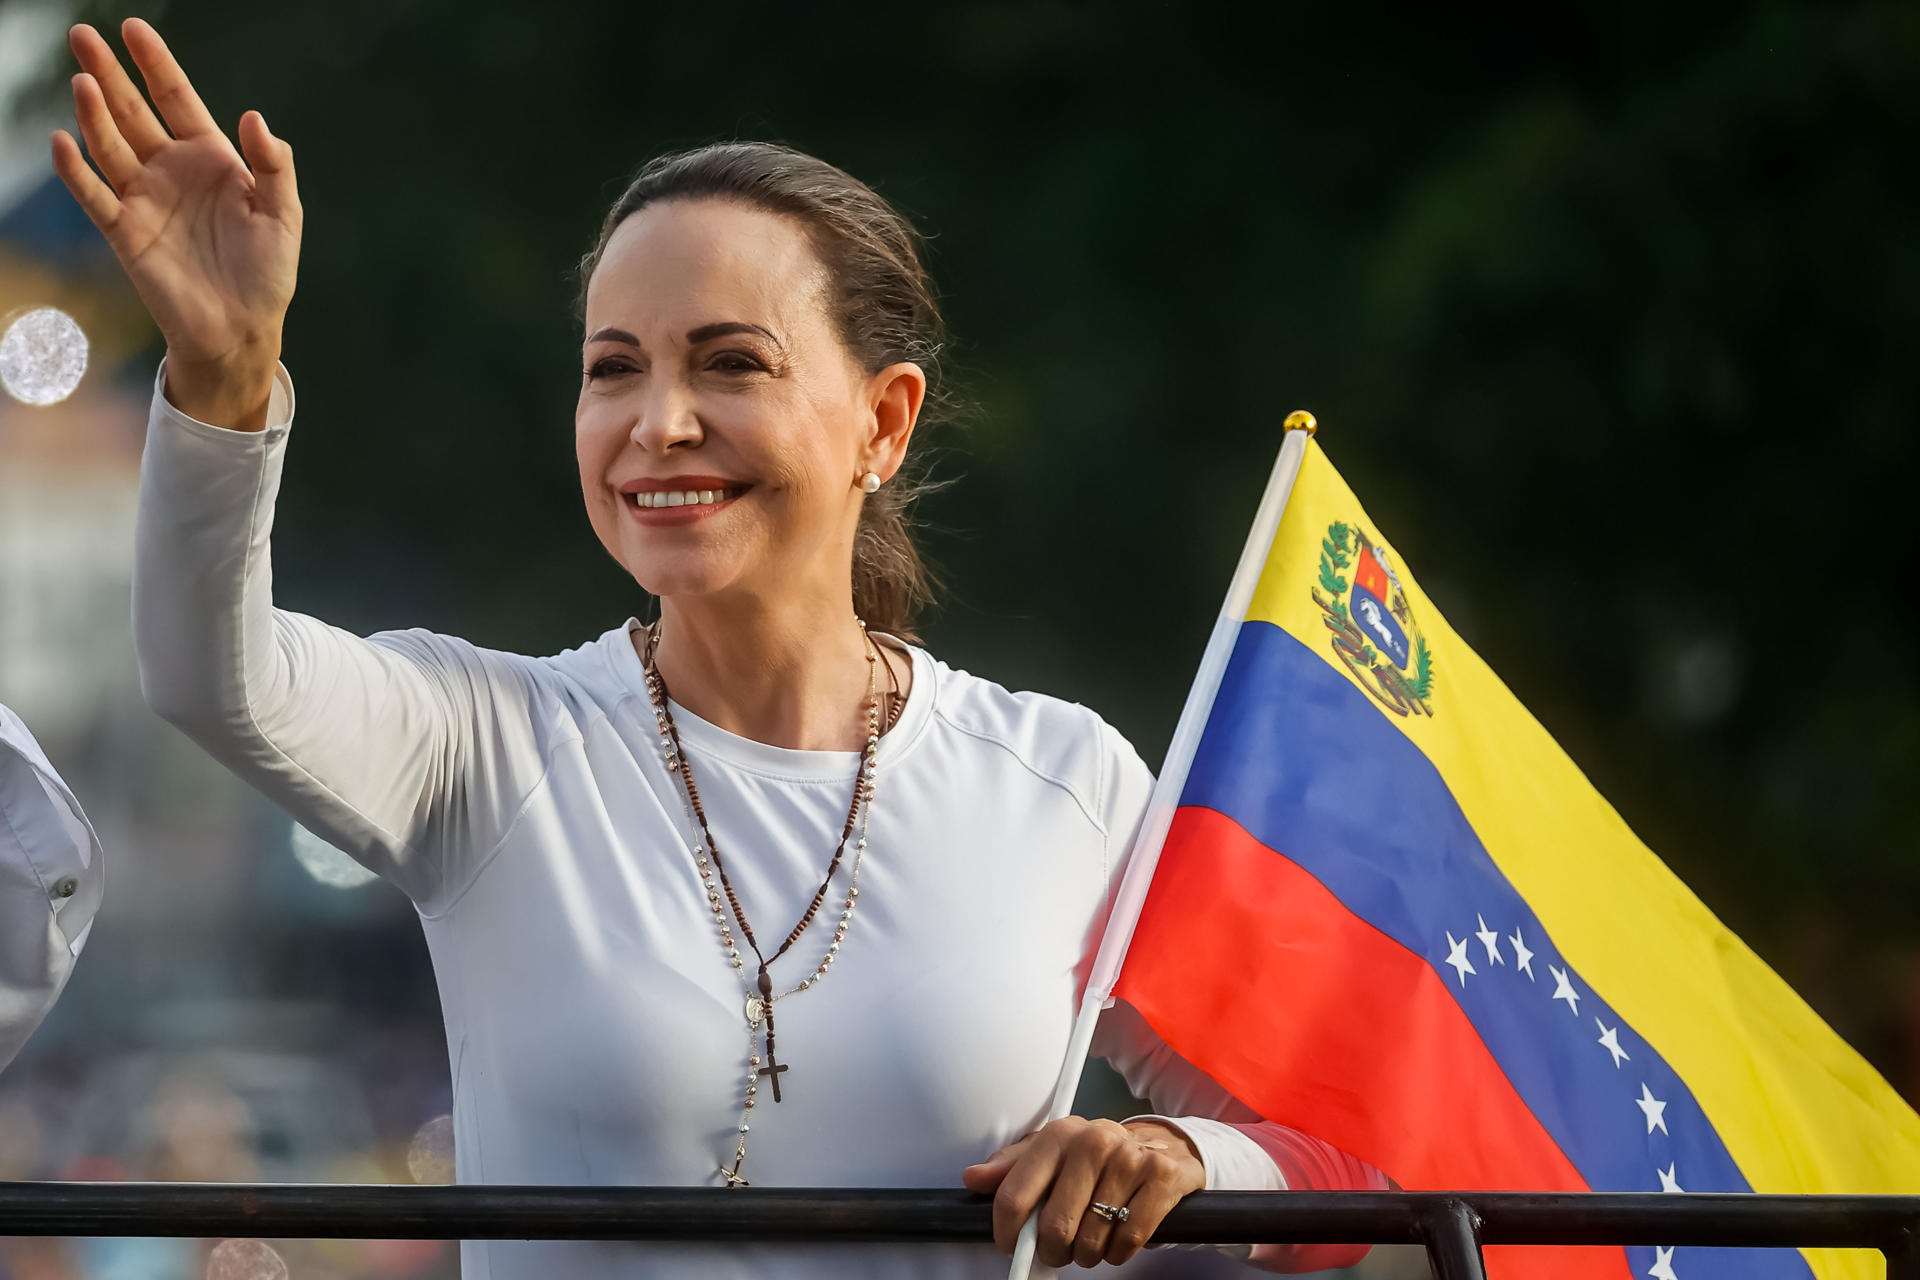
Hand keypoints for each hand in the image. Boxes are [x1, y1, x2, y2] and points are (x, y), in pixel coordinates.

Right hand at [51, 19, 299, 428]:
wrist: (242, 328)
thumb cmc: (266, 272)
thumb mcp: (283, 215)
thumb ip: (274, 166)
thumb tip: (254, 117)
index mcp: (210, 158)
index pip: (176, 99)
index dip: (156, 64)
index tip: (134, 29)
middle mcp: (170, 170)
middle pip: (133, 112)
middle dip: (109, 74)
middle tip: (83, 35)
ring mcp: (144, 198)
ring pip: (110, 146)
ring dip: (94, 115)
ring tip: (83, 82)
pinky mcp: (124, 231)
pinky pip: (95, 195)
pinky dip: (77, 170)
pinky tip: (65, 140)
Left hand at [962, 1117, 1205, 1268]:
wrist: (1161, 1146)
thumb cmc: (1096, 1157)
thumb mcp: (1051, 1154)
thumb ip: (1011, 1168)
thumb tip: (973, 1178)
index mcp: (1058, 1135)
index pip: (1014, 1196)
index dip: (1007, 1233)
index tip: (1011, 1246)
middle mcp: (1093, 1141)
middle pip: (1054, 1227)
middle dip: (1053, 1251)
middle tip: (1059, 1249)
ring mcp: (1129, 1158)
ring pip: (1091, 1239)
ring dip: (1088, 1254)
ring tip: (1091, 1240)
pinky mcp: (1162, 1178)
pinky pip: (1128, 1240)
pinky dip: (1118, 1252)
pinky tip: (1116, 1239)